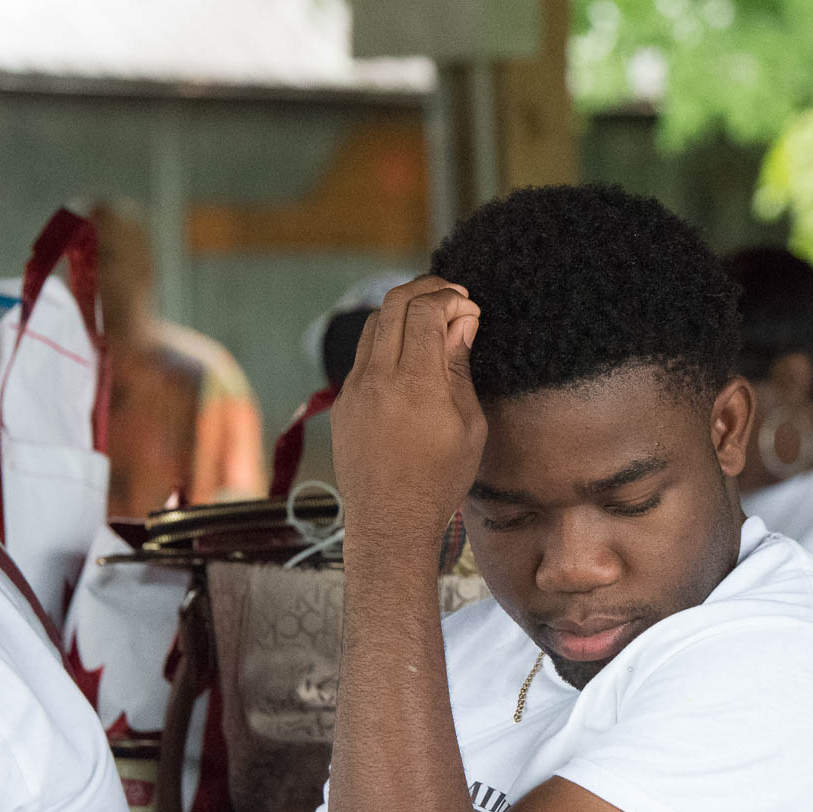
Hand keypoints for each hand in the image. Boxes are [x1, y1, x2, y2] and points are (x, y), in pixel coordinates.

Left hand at [330, 276, 484, 546]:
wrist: (390, 521)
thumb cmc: (439, 481)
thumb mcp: (469, 426)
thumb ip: (459, 368)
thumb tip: (462, 324)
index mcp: (415, 385)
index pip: (425, 312)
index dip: (450, 298)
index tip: (469, 306)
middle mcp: (378, 379)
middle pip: (393, 305)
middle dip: (425, 289)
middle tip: (451, 295)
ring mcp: (354, 389)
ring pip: (373, 325)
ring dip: (403, 311)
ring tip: (430, 318)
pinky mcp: (343, 402)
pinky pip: (363, 355)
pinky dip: (387, 340)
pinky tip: (409, 353)